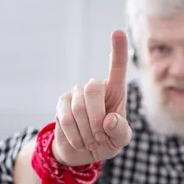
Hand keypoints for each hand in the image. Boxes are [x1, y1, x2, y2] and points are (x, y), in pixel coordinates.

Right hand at [52, 30, 131, 166]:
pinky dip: (75, 136)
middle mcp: (96, 87)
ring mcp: (77, 93)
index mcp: (116, 91)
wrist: (84, 152)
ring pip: (78, 108)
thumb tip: (109, 120)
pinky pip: (66, 119)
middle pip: (93, 89)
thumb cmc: (108, 139)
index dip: (118, 50)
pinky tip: (80, 140)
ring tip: (91, 140)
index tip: (118, 31)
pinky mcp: (62, 102)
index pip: (117, 67)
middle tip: (100, 136)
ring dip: (87, 132)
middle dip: (97, 118)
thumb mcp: (121, 140)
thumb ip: (121, 130)